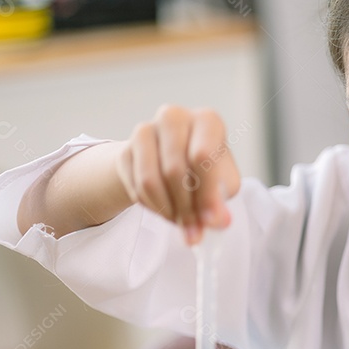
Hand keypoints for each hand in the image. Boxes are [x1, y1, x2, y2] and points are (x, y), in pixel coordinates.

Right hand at [116, 105, 240, 244]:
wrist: (171, 159)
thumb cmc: (206, 169)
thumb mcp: (223, 184)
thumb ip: (221, 202)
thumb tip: (218, 222)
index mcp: (207, 120)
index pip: (202, 155)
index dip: (206, 193)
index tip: (210, 221)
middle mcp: (174, 117)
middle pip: (174, 170)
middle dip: (185, 208)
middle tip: (194, 232)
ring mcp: (145, 130)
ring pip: (150, 180)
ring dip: (167, 211)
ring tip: (181, 224)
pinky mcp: (124, 149)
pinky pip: (135, 187)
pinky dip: (152, 207)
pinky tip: (165, 210)